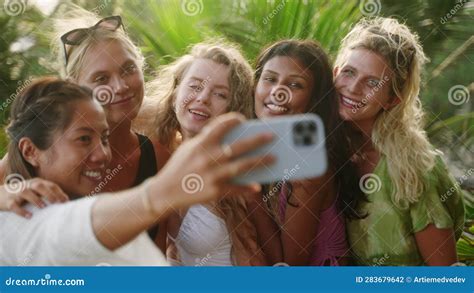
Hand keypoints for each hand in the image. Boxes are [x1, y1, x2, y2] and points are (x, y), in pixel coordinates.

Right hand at [0, 178, 68, 217]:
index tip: (66, 201)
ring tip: (43, 207)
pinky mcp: (8, 201)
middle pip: (38, 186)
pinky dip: (21, 211)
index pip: (50, 185)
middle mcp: (27, 186)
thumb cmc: (24, 195)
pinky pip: (14, 205)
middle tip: (56, 202)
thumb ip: (49, 194)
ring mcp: (17, 193)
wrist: (0, 195)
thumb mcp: (36, 191)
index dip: (58, 192)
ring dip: (35, 199)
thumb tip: (66, 201)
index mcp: (36, 183)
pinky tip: (29, 216)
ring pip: (26, 193)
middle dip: (48, 193)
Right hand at [147, 112, 274, 210]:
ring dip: (260, 162)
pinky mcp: (214, 191)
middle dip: (257, 140)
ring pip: (242, 167)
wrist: (164, 191)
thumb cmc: (180, 167)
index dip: (233, 120)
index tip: (243, 119)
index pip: (220, 125)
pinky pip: (235, 189)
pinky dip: (247, 188)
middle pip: (238, 146)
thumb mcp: (189, 148)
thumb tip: (230, 137)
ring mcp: (212, 175)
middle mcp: (208, 157)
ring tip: (274, 158)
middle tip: (271, 136)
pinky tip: (257, 187)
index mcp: (201, 144)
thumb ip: (206, 140)